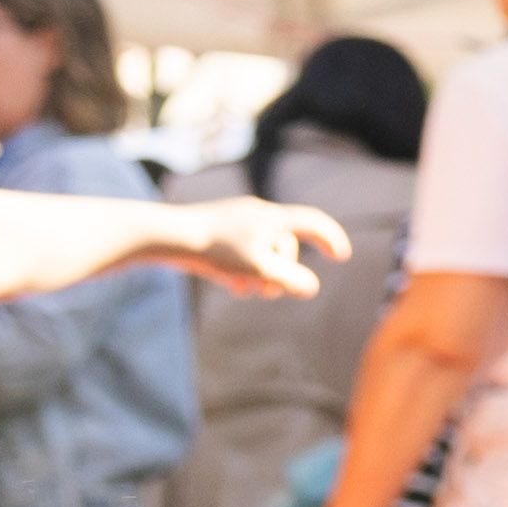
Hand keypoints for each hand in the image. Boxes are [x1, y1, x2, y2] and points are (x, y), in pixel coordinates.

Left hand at [152, 198, 346, 297]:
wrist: (166, 234)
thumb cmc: (215, 250)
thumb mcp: (260, 269)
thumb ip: (291, 280)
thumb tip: (311, 287)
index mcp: (274, 217)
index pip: (315, 222)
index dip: (332, 238)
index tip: (341, 256)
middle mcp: (258, 212)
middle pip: (285, 244)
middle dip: (283, 272)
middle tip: (269, 294)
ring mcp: (236, 218)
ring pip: (262, 249)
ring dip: (261, 274)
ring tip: (243, 291)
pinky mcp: (217, 226)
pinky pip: (242, 248)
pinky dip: (244, 267)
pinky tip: (228, 282)